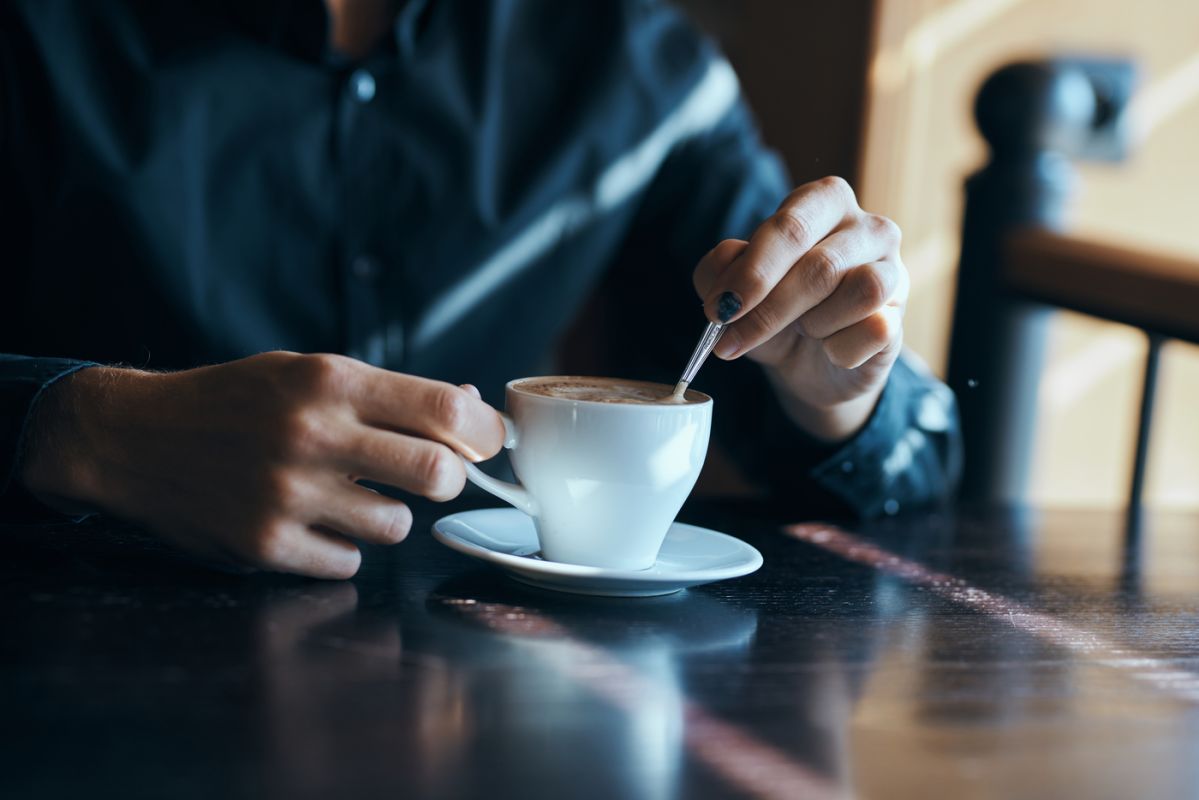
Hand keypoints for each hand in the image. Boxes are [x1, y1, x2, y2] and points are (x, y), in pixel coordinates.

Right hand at [18, 352, 504, 578]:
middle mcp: (313, 434)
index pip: (446, 409)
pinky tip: (311, 523)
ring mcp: (288, 494)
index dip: (484, 432)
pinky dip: (339, 547)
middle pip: (439, 475)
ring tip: (350, 497)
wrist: (136, 436)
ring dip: (388, 517)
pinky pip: (347, 562)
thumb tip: (472, 412)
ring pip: (397, 526)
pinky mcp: (265, 544)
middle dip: (447, 479)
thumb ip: (387, 393)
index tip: (487, 444)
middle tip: (427, 476)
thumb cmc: (234, 400)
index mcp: (330, 381)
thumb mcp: (306, 372)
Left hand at [692, 176, 906, 441]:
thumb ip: (717, 271)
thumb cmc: (774, 312)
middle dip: (769, 309)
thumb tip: (727, 259)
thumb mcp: (735, 292)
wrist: (810, 366)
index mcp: (823, 202)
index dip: (753, 270)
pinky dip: (839, 350)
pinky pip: (873, 332)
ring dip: (814, 324)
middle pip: (820, 265)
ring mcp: (894, 271)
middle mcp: (868, 227)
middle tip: (731, 337)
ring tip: (803, 329)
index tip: (720, 308)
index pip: (791, 225)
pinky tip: (830, 349)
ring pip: (859, 293)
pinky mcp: (901, 317)